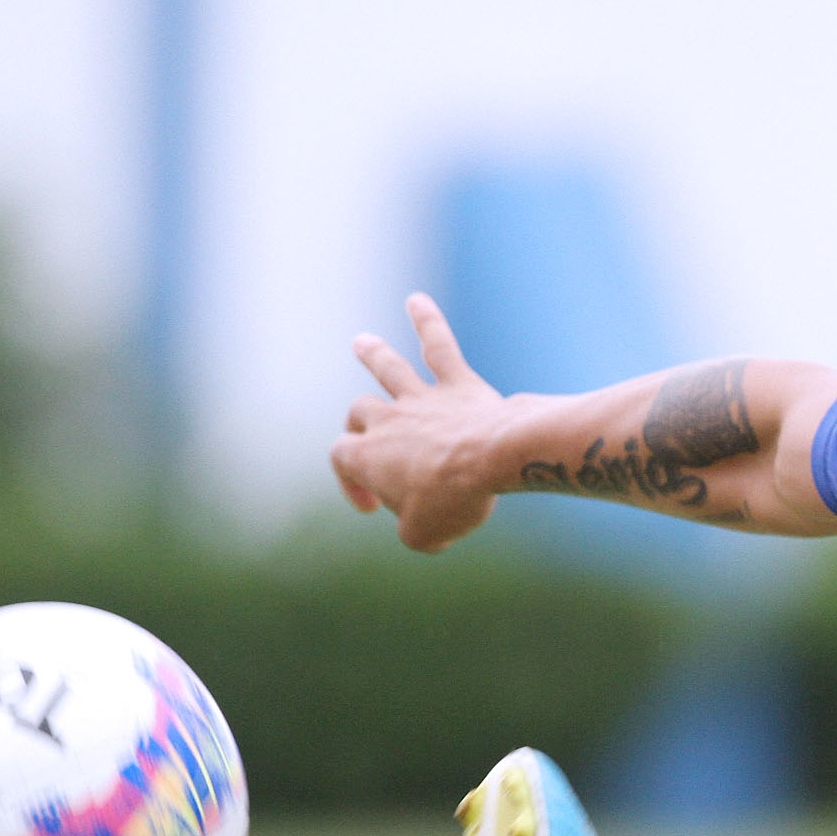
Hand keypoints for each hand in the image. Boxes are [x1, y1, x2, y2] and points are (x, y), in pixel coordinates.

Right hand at [330, 294, 510, 551]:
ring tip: (362, 342)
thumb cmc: (454, 500)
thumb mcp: (424, 535)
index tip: (372, 506)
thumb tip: (423, 528)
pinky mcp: (458, 385)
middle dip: (358, 423)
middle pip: (360, 412)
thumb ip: (415, 533)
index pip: (342, 461)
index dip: (351, 482)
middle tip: (363, 434)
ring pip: (389, 370)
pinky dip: (428, 322)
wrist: (494, 459)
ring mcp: (421, 398)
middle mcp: (386, 419)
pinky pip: (439, 347)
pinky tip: (417, 300)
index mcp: (365, 456)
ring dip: (374, 355)